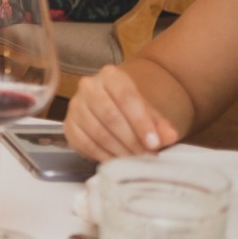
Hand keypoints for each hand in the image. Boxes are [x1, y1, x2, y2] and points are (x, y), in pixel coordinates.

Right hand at [63, 65, 178, 161]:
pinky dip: (104, 156)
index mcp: (110, 76)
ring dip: (119, 150)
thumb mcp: (148, 112)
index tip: (154, 143)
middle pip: (110, 116)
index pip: (126, 98)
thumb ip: (160, 124)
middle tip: (146, 156)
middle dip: (131, 140)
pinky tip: (118, 161)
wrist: (109, 106)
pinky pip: (86, 144)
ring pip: (98, 132)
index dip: (141, 123)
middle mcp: (88, 87)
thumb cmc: (129, 109)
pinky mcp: (68, 126)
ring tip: (135, 160)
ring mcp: (75, 106)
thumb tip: (169, 136)